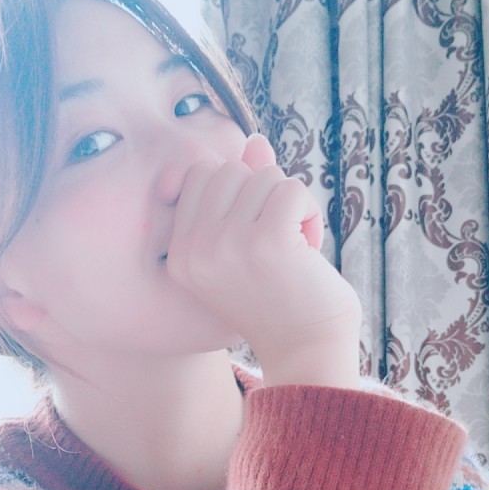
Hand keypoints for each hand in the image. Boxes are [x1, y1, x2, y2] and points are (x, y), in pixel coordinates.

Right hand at [167, 134, 361, 387]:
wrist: (306, 348)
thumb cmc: (279, 297)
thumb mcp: (247, 244)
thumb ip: (245, 192)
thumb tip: (255, 141)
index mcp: (179, 254)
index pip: (197, 176)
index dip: (235, 188)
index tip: (254, 225)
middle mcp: (193, 250)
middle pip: (229, 170)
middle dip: (262, 194)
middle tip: (277, 237)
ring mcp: (227, 245)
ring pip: (263, 175)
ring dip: (289, 205)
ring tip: (293, 247)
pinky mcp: (267, 241)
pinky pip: (291, 187)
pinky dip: (309, 210)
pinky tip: (309, 246)